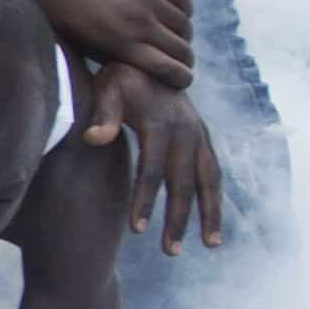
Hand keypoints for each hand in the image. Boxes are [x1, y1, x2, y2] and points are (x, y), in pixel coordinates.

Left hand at [28, 0, 193, 88]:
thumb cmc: (66, 17)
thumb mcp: (87, 48)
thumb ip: (117, 60)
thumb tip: (145, 74)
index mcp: (120, 43)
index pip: (167, 68)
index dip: (181, 78)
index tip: (182, 80)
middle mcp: (137, 20)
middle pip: (181, 49)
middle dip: (185, 61)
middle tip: (182, 63)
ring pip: (184, 24)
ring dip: (184, 36)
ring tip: (176, 39)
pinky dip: (184, 12)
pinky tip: (174, 16)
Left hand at [90, 69, 228, 255]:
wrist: (152, 57)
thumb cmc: (122, 76)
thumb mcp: (108, 87)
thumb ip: (103, 114)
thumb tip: (94, 140)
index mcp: (161, 123)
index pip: (152, 168)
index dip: (144, 199)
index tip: (136, 229)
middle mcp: (187, 131)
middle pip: (184, 181)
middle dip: (179, 218)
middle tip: (170, 251)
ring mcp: (199, 135)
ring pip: (209, 180)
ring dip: (210, 213)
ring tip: (211, 245)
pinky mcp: (203, 138)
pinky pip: (213, 173)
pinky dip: (215, 198)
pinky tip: (213, 224)